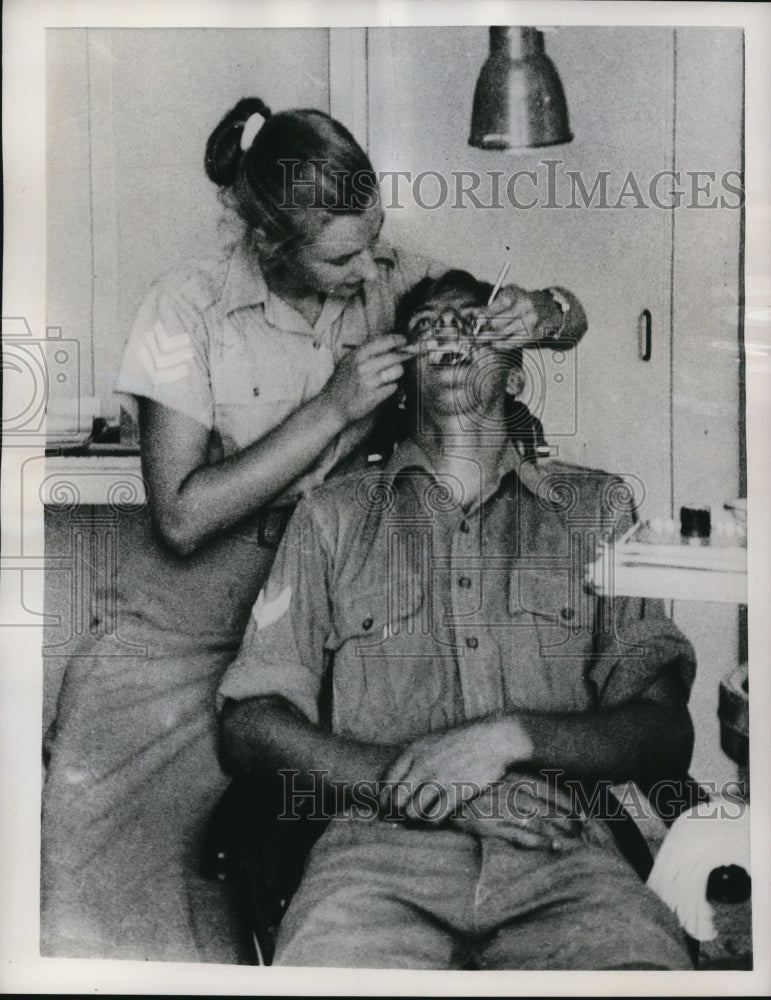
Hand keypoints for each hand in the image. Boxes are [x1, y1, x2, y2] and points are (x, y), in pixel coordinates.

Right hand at [322, 334, 408, 422]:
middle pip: (394, 357)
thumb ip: (366, 351)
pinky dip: (393, 387)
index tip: (404, 340)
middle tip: (409, 355)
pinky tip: (385, 388)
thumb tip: (389, 343)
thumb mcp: (348, 361)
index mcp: (357, 355)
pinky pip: (394, 387)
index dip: (397, 339)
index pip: (383, 341)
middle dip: (404, 356)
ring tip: (392, 375)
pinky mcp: (375, 396)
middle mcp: (363, 367)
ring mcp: (369, 382)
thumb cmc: (341, 383)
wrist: (332, 406)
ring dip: (398, 373)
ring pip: (397, 371)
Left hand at [378, 716, 532, 824]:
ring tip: (421, 818)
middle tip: (404, 817)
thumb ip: (414, 758)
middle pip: (396, 800)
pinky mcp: (457, 791)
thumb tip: (397, 782)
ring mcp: (439, 778)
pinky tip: (436, 818)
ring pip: (412, 811)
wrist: (493, 738)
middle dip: (397, 812)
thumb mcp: (431, 741)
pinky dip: (432, 822)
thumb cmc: (461, 741)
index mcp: (413, 751)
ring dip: (415, 819)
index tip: (389, 808)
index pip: (386, 781)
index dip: (384, 799)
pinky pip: (434, 816)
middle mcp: (422, 765)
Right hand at [447, 774, 588, 851]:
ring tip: (574, 840)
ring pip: (533, 818)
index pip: (542, 786)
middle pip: (542, 803)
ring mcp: (493, 806)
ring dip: (555, 829)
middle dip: (565, 816)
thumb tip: (531, 790)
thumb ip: (507, 781)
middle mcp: (503, 789)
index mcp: (506, 776)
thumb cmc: (460, 784)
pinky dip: (534, 840)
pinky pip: (513, 833)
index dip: (564, 799)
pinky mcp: (483, 823)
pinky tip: (550, 847)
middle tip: (585, 829)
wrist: (428, 792)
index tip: (583, 811)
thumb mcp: (485, 777)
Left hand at [477, 286, 566, 348]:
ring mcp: (529, 320)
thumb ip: (491, 307)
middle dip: (487, 329)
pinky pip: (511, 343)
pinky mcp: (533, 333)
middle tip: (483, 332)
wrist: (550, 307)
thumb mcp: (509, 298)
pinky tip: (500, 342)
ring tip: (491, 337)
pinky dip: (502, 344)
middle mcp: (523, 305)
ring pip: (501, 335)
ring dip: (493, 338)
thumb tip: (475, 319)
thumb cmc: (523, 303)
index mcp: (513, 294)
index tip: (476, 324)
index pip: (491, 310)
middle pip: (495, 324)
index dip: (480, 319)